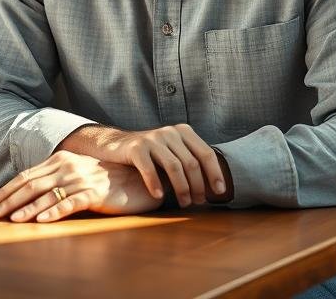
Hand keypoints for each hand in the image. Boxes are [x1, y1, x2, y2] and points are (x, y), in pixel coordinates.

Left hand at [0, 150, 160, 222]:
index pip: (26, 176)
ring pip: (46, 194)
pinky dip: (53, 211)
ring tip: (9, 220)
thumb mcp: (77, 173)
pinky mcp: (95, 193)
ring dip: (25, 208)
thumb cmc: (105, 179)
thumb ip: (55, 178)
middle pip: (30, 184)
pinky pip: (70, 203)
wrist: (139, 178)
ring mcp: (82, 179)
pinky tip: (40, 220)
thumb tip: (27, 193)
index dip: (5, 191)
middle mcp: (68, 166)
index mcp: (61, 160)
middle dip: (7, 200)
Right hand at [57, 124, 224, 206]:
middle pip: (191, 162)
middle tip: (199, 202)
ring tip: (184, 203)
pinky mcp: (136, 147)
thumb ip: (189, 161)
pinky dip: (156, 184)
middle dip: (198, 186)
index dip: (215, 173)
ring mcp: (152, 138)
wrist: (115, 143)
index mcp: (183, 131)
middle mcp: (170, 132)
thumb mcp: (172, 151)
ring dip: (182, 188)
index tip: (220, 192)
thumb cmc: (150, 154)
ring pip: (174, 166)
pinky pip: (149, 168)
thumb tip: (214, 186)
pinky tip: (159, 196)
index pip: (206, 153)